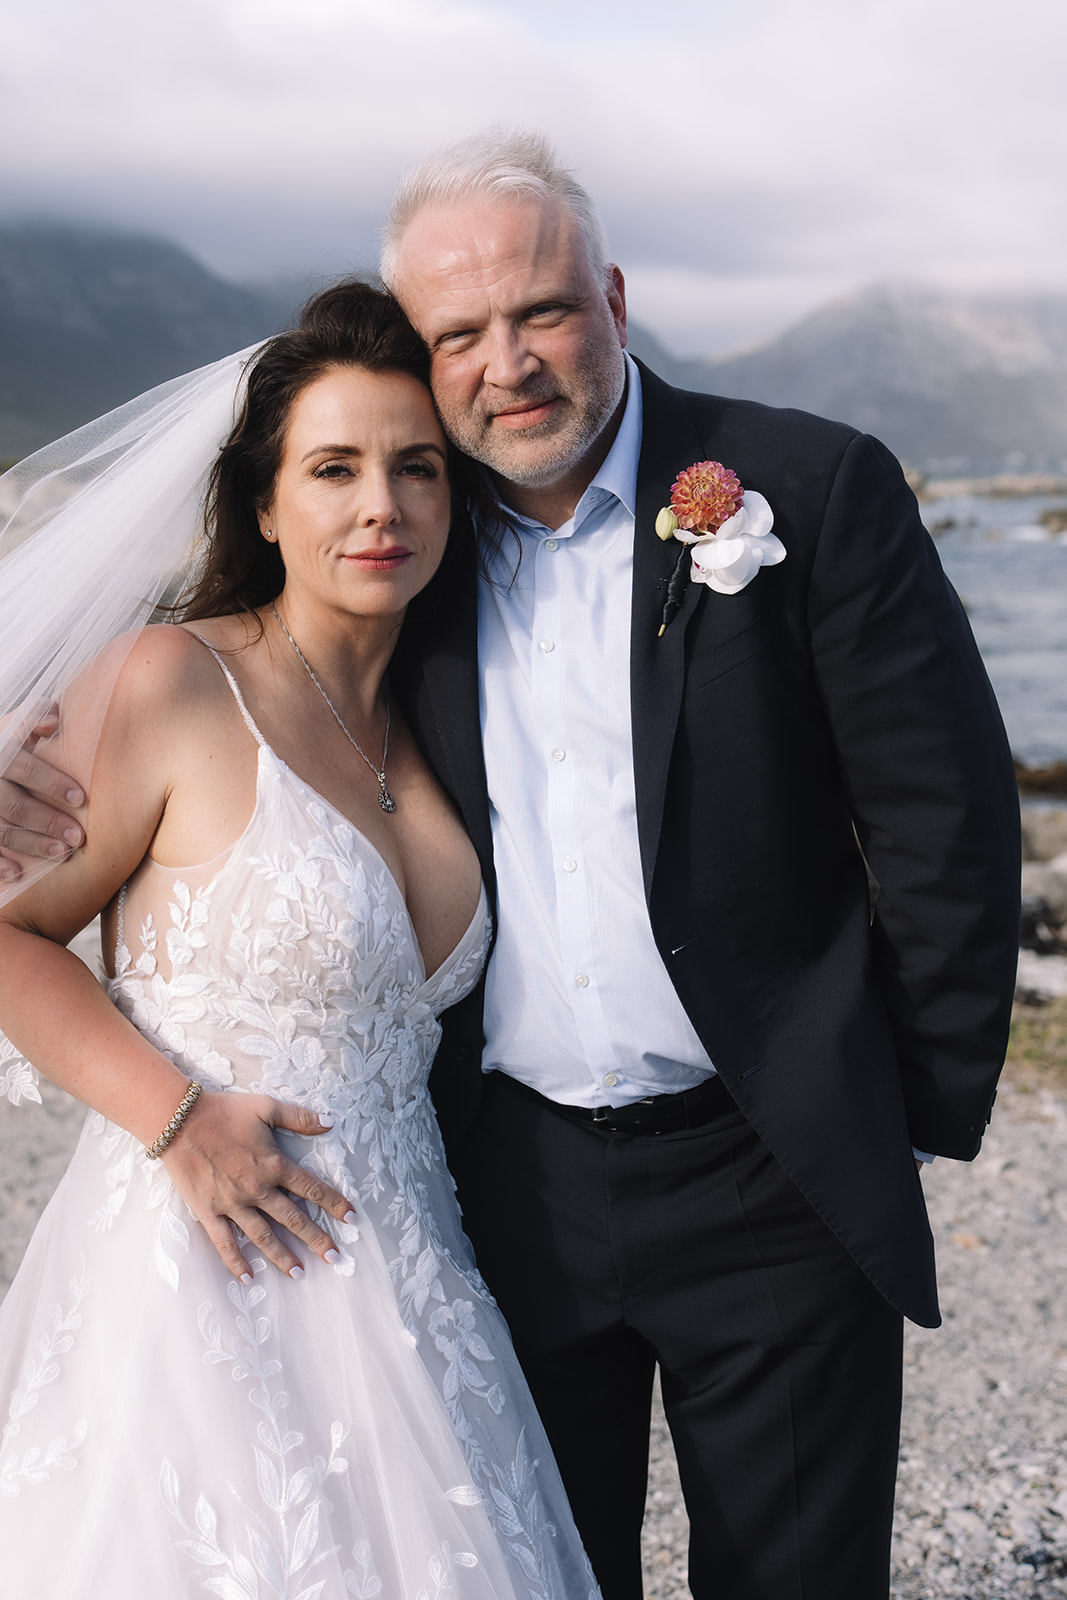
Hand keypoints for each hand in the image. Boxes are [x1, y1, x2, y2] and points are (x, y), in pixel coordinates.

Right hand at [0, 713, 84, 880]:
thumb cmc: (7, 745)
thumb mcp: (14, 727)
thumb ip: (34, 718)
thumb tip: (54, 722)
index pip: (23, 767)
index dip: (51, 783)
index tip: (81, 799)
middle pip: (13, 804)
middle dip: (47, 821)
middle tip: (78, 837)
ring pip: (0, 829)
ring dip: (31, 844)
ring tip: (61, 853)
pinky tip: (17, 874)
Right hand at [162, 1091, 355, 1279]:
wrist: (179, 1121)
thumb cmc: (224, 1111)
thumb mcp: (266, 1107)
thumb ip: (299, 1117)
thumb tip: (330, 1123)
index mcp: (274, 1165)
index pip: (311, 1189)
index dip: (334, 1203)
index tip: (352, 1218)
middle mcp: (257, 1189)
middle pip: (293, 1219)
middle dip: (316, 1239)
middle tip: (335, 1257)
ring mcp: (232, 1203)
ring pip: (263, 1236)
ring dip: (282, 1256)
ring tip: (299, 1273)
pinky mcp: (208, 1212)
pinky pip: (224, 1242)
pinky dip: (236, 1261)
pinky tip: (248, 1277)